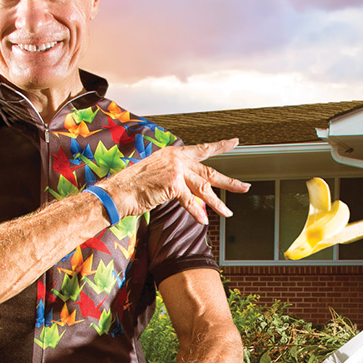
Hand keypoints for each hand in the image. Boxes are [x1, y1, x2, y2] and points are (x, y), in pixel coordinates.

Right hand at [106, 138, 249, 225]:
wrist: (118, 191)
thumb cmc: (134, 187)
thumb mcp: (159, 176)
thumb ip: (178, 180)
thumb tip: (195, 194)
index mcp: (174, 153)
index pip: (202, 150)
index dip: (220, 146)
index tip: (235, 142)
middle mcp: (177, 158)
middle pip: (209, 172)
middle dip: (229, 182)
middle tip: (244, 187)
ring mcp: (175, 170)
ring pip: (203, 189)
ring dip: (217, 203)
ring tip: (228, 212)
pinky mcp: (172, 184)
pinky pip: (190, 201)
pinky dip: (197, 212)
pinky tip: (203, 220)